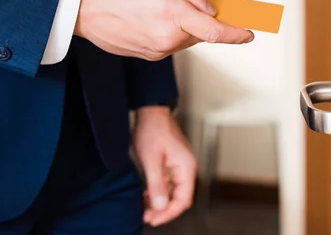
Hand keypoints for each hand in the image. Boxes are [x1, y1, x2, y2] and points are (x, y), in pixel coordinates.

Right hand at [74, 0, 253, 60]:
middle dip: (204, 20)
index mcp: (172, 16)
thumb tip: (211, 10)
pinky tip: (150, 18)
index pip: (215, 32)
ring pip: (186, 39)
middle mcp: (167, 39)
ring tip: (160, 6)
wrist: (85, 8)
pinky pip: (170, 44)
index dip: (236, 33)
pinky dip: (170, 32)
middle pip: (201, 34)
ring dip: (184, 25)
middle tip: (193, 3)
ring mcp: (157, 51)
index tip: (250, 33)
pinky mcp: (148, 56)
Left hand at [133, 106, 196, 226]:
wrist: (150, 111)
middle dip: (163, 209)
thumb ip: (156, 184)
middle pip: (179, 198)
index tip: (153, 219)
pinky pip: (168, 183)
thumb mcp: (151, 160)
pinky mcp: (172, 162)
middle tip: (146, 216)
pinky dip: (157, 191)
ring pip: (173, 191)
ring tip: (143, 207)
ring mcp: (179, 165)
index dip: (168, 213)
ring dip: (159, 201)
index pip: (183, 200)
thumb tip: (160, 206)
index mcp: (186, 167)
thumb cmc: (152, 130)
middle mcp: (186, 167)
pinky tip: (145, 195)